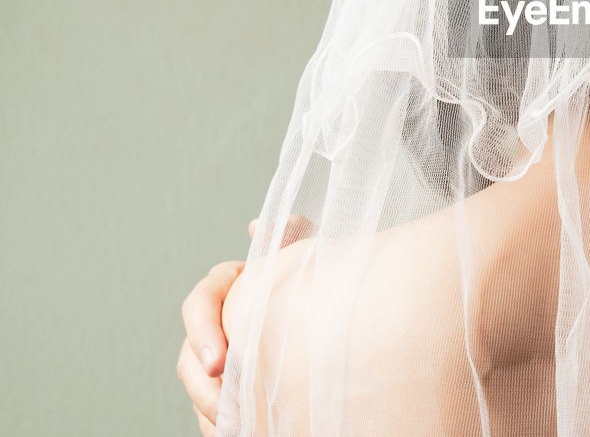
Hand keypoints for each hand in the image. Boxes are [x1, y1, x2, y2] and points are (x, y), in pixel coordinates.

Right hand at [177, 217, 313, 434]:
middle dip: (204, 388)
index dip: (201, 332)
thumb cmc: (324, 276)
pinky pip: (216, 413)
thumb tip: (258, 227)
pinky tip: (249, 432)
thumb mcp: (313, 250)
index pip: (199, 303)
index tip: (218, 362)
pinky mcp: (230, 387)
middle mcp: (216, 324)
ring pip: (200, 390)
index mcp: (228, 285)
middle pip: (190, 359)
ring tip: (240, 428)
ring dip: (214, 413)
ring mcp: (220, 358)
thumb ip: (290, 233)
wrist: (344, 310)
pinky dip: (226, 426)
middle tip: (230, 411)